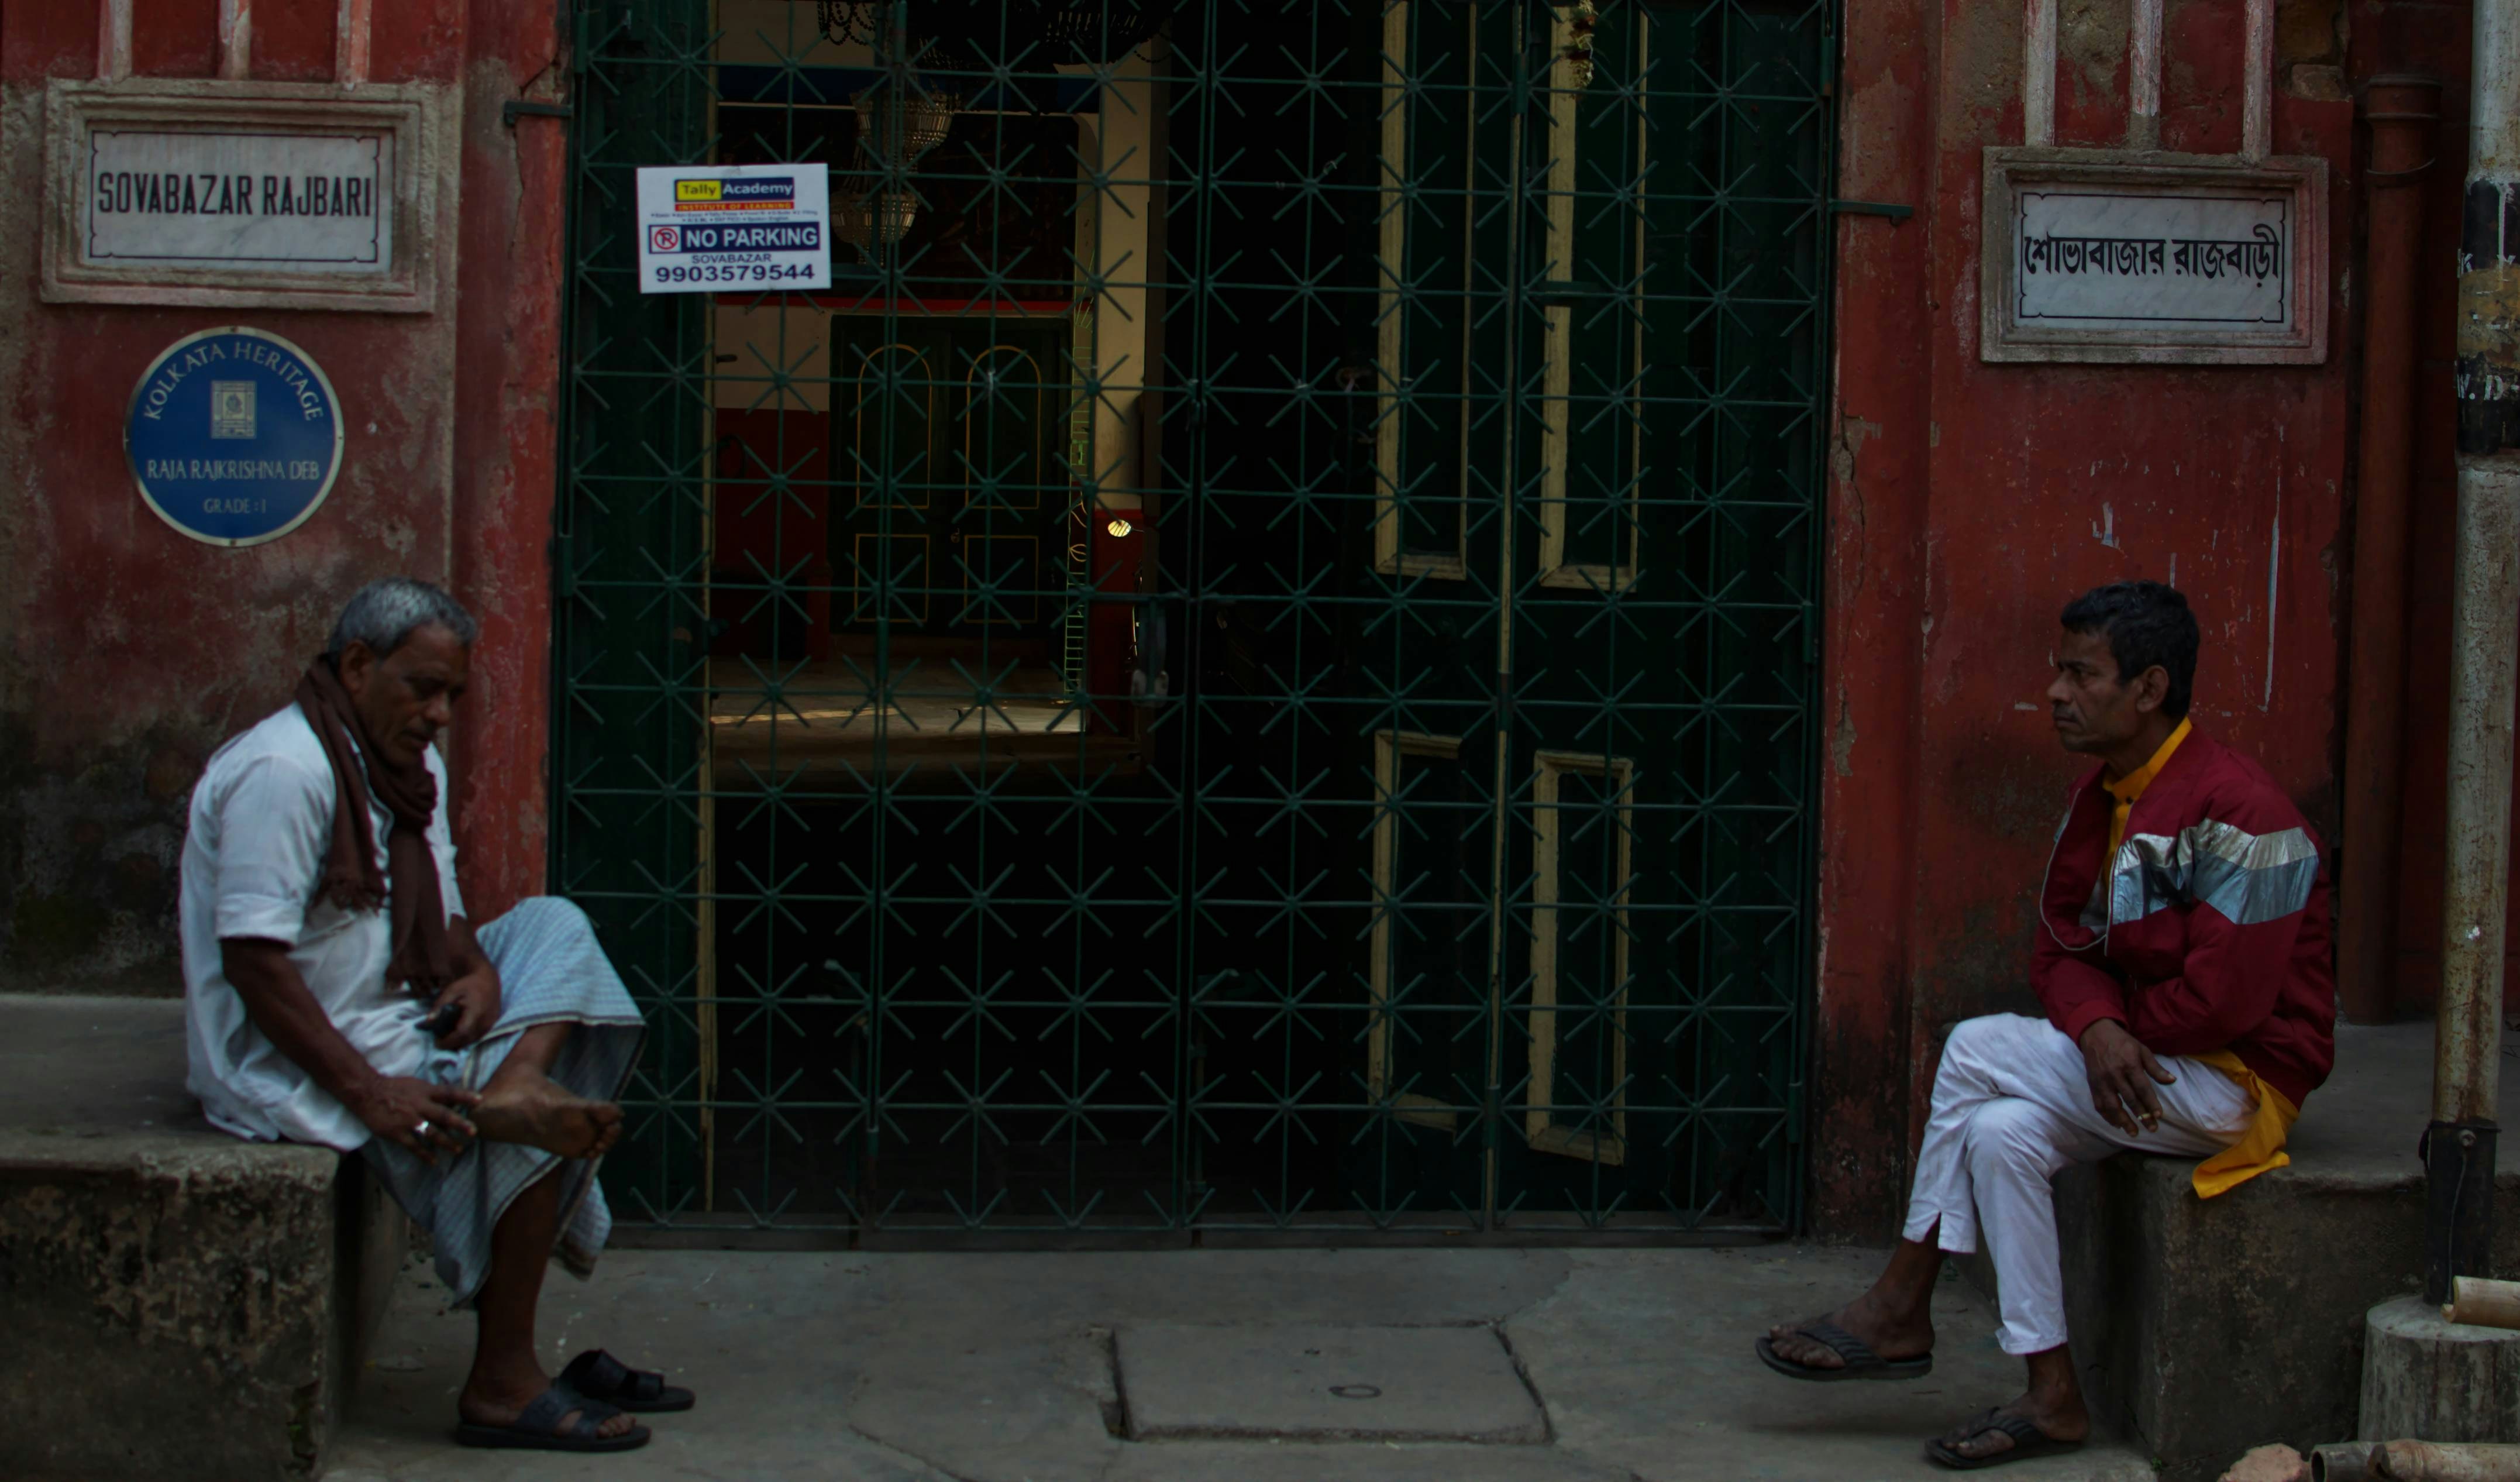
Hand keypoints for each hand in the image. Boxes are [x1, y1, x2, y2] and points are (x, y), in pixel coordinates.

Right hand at [351, 1076, 481, 1163]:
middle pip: (443, 1115)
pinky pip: (414, 1146)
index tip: (480, 1100)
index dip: (465, 1096)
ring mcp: (408, 1120)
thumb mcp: (415, 1084)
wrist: (367, 1093)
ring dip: (446, 1142)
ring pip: (431, 1133)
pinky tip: (433, 1161)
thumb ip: (432, 1093)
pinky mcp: (397, 1132)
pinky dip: (424, 1155)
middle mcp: (419, 1105)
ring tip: (458, 1149)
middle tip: (473, 1131)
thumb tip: (451, 1102)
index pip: (449, 1092)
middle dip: (460, 1124)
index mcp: (425, 1091)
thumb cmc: (393, 1087)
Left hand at [427, 967, 501, 1050]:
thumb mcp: (451, 990)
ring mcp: (491, 1023)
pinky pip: (479, 1035)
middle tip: (440, 1042)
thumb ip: (440, 1005)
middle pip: (467, 1040)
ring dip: (461, 1042)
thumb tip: (428, 1020)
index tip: (436, 1042)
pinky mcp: (493, 1023)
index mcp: (476, 1012)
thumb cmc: (468, 984)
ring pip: (474, 1039)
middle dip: (453, 1044)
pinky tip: (460, 1034)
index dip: (449, 1041)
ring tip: (448, 1039)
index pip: (462, 1033)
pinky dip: (468, 1037)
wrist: (488, 978)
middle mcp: (486, 1020)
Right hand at [2078, 1018, 2175, 1136]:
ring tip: (2133, 1132)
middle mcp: (2115, 1074)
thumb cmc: (2122, 1042)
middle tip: (2152, 1128)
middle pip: (2130, 1099)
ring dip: (2124, 1120)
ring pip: (2113, 1105)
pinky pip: (2099, 1104)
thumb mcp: (2142, 1050)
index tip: (2159, 1116)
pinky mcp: (2093, 1084)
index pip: (2142, 1088)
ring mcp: (2102, 1081)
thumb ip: (2155, 1067)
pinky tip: (2116, 1124)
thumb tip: (2172, 1080)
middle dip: (2142, 1116)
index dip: (2151, 1103)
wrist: (2095, 1033)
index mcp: (2129, 1064)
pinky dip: (2107, 1116)